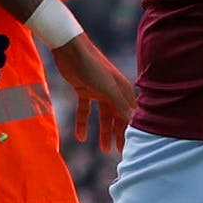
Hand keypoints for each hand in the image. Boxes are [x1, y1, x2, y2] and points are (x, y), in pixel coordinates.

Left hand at [51, 32, 135, 152]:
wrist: (69, 49)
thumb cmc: (92, 66)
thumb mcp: (107, 88)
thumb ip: (119, 106)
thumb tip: (132, 123)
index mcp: (122, 90)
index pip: (131, 114)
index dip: (132, 130)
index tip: (132, 147)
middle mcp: (113, 91)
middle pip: (119, 117)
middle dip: (120, 134)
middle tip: (120, 153)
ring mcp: (98, 90)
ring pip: (104, 115)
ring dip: (104, 132)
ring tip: (104, 150)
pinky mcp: (84, 90)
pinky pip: (85, 110)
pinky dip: (83, 123)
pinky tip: (80, 137)